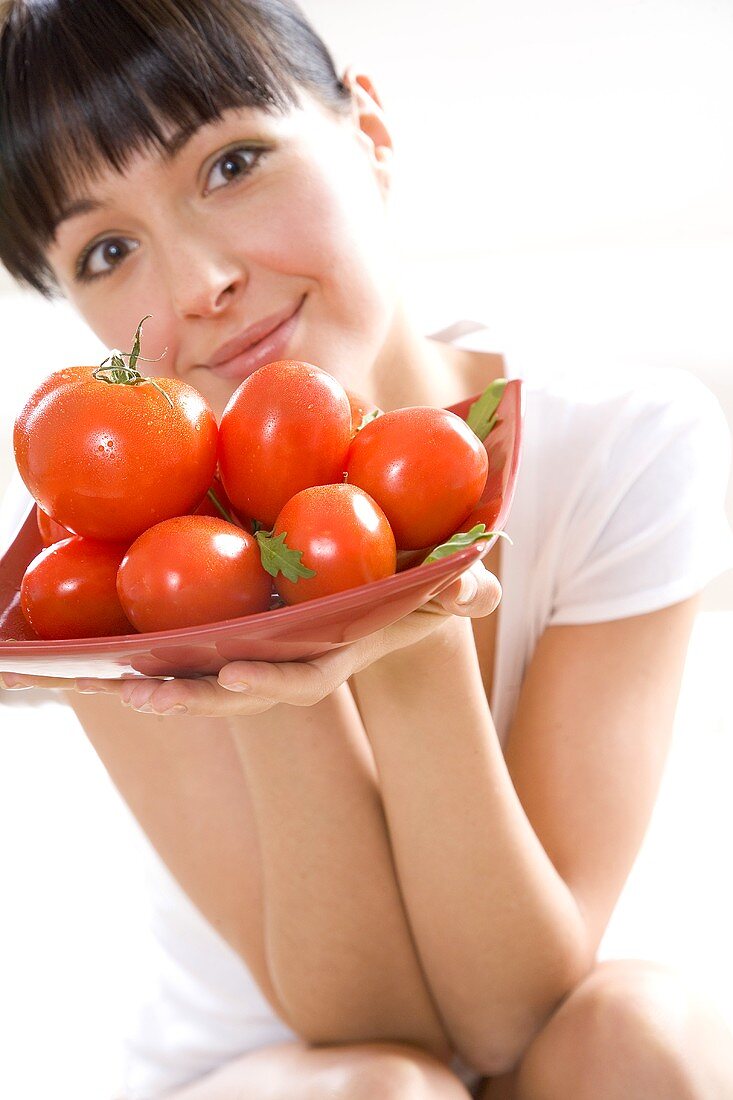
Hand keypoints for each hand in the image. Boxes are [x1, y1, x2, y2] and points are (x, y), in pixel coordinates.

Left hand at [1, 556, 499, 717]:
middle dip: (194, 698)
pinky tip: (108, 645)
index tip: (235, 674)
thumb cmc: (426, 583)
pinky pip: (195, 643)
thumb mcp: (456, 582)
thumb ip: (465, 589)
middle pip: (241, 692)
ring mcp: (269, 646)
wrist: (392, 584)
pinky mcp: (245, 623)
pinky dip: (155, 650)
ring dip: (158, 681)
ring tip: (103, 680)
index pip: (307, 679)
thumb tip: (474, 589)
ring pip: (207, 674)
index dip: (273, 682)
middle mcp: (297, 657)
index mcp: (340, 649)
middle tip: (140, 692)